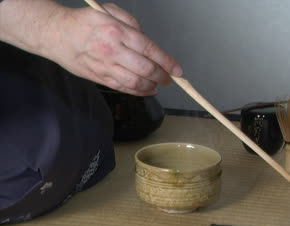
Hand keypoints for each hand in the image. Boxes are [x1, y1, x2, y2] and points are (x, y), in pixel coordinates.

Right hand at [43, 3, 181, 95]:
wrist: (56, 34)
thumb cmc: (84, 21)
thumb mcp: (110, 11)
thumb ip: (132, 25)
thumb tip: (148, 43)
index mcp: (117, 31)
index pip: (150, 50)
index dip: (167, 62)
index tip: (177, 70)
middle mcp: (112, 50)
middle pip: (145, 69)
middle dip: (162, 76)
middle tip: (169, 78)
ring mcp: (104, 66)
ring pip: (135, 83)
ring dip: (151, 86)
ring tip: (158, 85)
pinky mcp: (98, 77)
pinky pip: (123, 88)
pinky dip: (138, 92)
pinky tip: (146, 90)